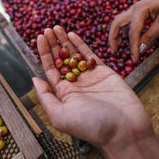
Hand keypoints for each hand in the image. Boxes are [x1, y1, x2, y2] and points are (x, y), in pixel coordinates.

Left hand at [33, 26, 158, 158]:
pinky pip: (91, 55)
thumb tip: (33, 79)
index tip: (40, 37)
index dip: (44, 52)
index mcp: (63, 95)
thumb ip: (46, 97)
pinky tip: (72, 35)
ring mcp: (90, 77)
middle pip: (61, 59)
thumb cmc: (91, 127)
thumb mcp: (60, 115)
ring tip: (57, 27)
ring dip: (65, 41)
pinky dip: (81, 45)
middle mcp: (75, 85)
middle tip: (47, 29)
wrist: (125, 130)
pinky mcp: (105, 72)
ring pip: (75, 55)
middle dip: (54, 44)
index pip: (50, 69)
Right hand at [108, 0, 158, 61]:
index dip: (133, 47)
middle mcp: (135, 8)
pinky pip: (128, 20)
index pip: (133, 32)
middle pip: (116, 23)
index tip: (135, 59)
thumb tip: (142, 48)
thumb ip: (152, 35)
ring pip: (120, 21)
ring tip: (119, 46)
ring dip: (117, 33)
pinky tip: (128, 37)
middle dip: (113, 38)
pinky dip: (125, 30)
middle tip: (114, 51)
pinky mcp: (141, 10)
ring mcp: (137, 8)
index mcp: (140, 10)